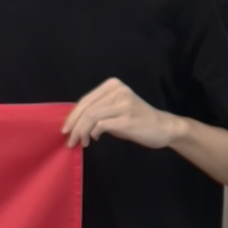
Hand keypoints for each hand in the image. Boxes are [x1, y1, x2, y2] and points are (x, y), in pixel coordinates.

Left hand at [61, 79, 183, 153]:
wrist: (162, 127)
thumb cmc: (137, 120)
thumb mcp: (115, 109)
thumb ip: (98, 109)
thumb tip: (75, 121)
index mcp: (113, 85)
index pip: (86, 100)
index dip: (72, 115)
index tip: (65, 129)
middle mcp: (118, 91)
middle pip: (87, 108)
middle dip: (74, 125)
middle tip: (69, 139)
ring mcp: (124, 104)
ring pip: (92, 116)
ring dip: (82, 131)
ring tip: (81, 142)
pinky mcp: (127, 118)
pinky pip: (102, 125)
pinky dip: (94, 133)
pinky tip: (94, 139)